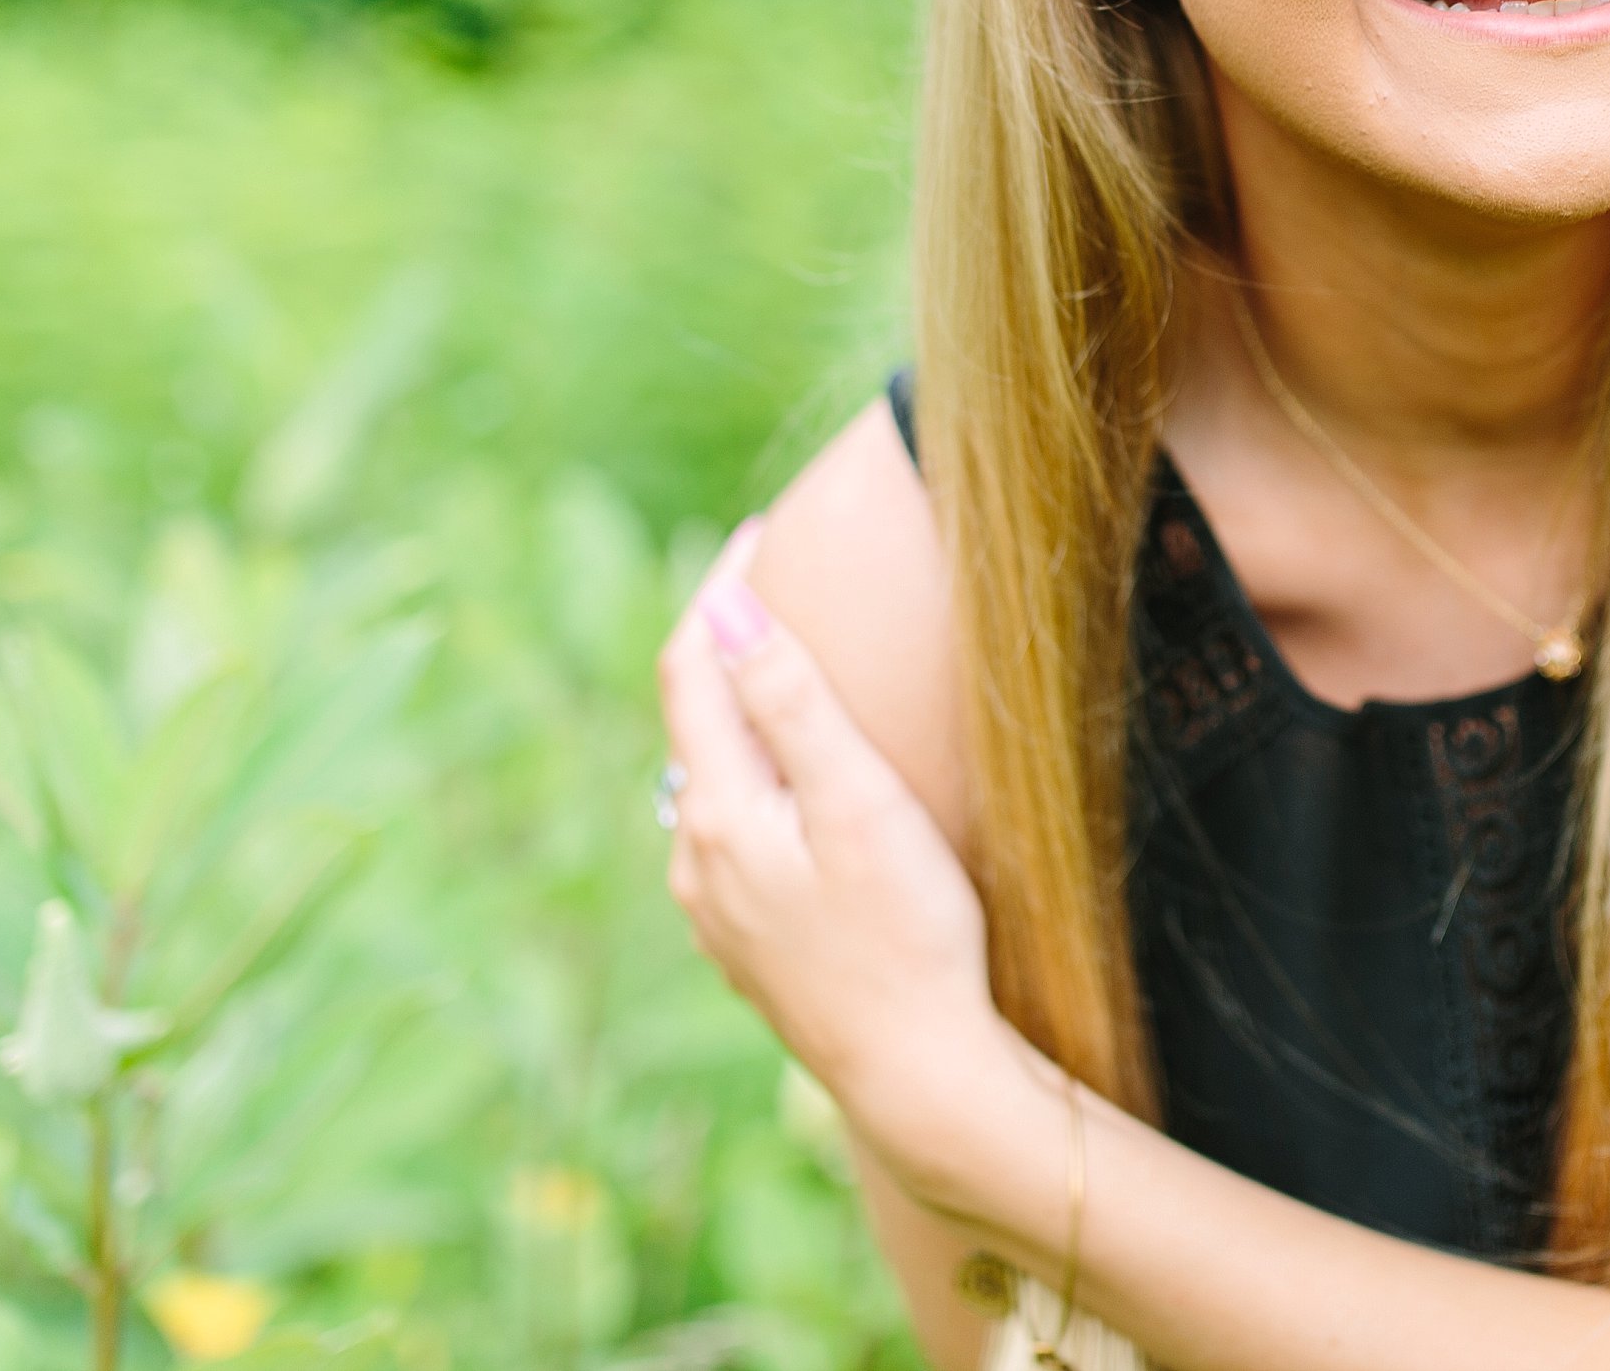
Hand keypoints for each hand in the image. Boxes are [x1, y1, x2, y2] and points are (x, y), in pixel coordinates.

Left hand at [656, 518, 1025, 1196]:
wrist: (919, 1077)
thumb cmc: (908, 935)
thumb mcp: (860, 803)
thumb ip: (791, 703)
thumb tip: (726, 612)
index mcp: (718, 812)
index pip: (691, 668)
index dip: (720, 589)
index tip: (762, 531)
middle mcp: (695, 861)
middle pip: (694, 723)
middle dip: (729, 650)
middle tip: (784, 584)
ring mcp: (717, 912)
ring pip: (713, 784)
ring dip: (744, 722)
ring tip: (799, 678)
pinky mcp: (748, 948)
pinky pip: (737, 838)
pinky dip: (762, 787)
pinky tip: (808, 795)